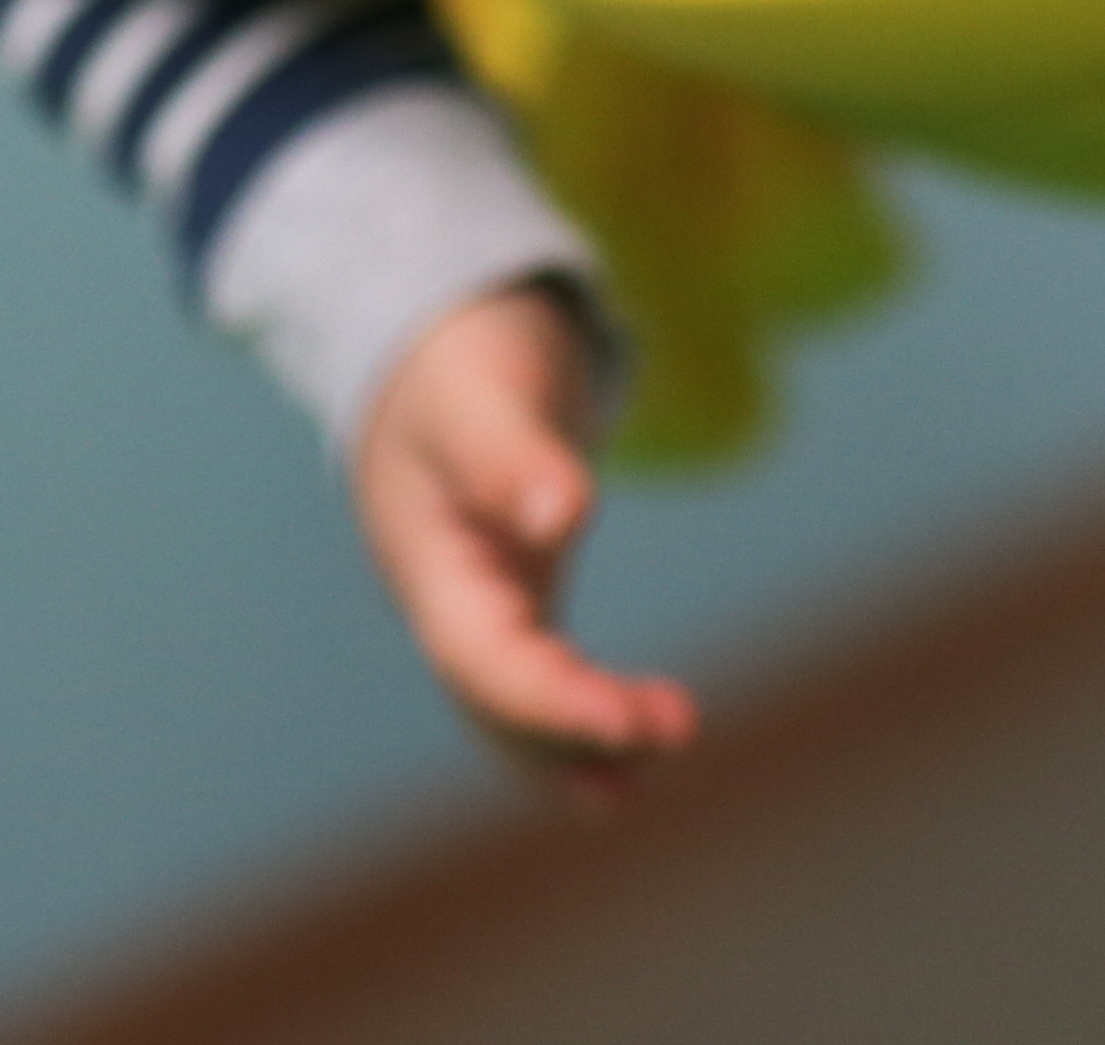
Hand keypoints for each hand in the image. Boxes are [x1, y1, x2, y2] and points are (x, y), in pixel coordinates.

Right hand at [348, 283, 699, 797]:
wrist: (430, 342)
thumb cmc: (453, 361)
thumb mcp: (477, 396)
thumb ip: (509, 457)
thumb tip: (565, 516)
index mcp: (430, 566)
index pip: (484, 661)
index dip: (549, 704)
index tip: (623, 722)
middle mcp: (448, 604)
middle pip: (502, 700)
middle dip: (577, 732)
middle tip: (675, 725)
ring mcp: (479, 605)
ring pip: (519, 706)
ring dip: (579, 745)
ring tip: (655, 762)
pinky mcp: (516, 595)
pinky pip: (541, 678)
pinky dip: (580, 715)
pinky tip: (634, 742)